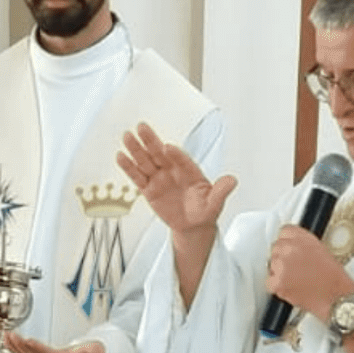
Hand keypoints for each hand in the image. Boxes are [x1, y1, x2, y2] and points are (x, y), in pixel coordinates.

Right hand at [117, 123, 235, 241]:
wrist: (193, 225)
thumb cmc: (205, 211)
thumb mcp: (215, 203)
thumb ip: (221, 191)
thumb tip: (233, 180)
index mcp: (190, 170)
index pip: (181, 159)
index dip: (175, 154)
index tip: (168, 147)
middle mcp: (173, 170)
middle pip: (160, 153)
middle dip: (151, 141)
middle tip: (142, 127)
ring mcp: (160, 178)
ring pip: (146, 161)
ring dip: (136, 150)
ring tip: (127, 136)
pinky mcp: (149, 189)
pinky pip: (137, 177)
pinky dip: (129, 168)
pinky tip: (120, 157)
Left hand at [267, 225, 353, 324]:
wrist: (336, 296)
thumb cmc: (333, 277)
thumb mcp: (320, 249)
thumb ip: (302, 242)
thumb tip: (291, 242)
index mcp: (301, 237)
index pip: (284, 231)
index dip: (288, 242)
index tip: (290, 249)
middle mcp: (290, 248)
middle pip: (275, 248)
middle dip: (283, 257)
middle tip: (296, 268)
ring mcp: (281, 265)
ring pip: (271, 265)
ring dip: (279, 272)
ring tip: (296, 279)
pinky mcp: (277, 282)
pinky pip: (269, 282)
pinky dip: (277, 286)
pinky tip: (291, 287)